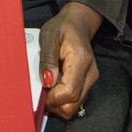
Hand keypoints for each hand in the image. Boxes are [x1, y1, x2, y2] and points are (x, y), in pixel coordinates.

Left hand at [38, 2, 101, 119]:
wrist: (78, 24)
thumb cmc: (62, 28)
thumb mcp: (48, 36)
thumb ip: (47, 59)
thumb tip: (47, 82)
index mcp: (81, 60)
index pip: (68, 92)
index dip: (51, 97)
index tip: (40, 89)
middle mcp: (90, 74)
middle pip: (72, 106)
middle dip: (54, 104)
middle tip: (42, 91)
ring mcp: (91, 81)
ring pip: (73, 107)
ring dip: (57, 103)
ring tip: (47, 86)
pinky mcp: (87, 84)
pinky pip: (74, 101)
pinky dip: (62, 100)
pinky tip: (54, 86)